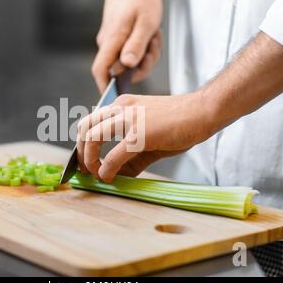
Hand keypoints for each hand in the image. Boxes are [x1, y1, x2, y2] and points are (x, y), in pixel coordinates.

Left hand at [77, 92, 215, 182]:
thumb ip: (131, 156)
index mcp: (122, 105)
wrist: (203, 111)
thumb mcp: (149, 136)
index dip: (82, 142)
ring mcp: (129, 119)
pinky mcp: (140, 134)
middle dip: (79, 151)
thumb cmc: (180, 122)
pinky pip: (113, 155)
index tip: (86, 161)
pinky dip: (106, 169)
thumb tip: (117, 176)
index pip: (91, 121)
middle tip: (85, 169)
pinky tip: (109, 177)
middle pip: (84, 127)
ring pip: (92, 137)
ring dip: (88, 159)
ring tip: (96, 174)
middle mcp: (121, 108)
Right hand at [93, 0, 163, 92]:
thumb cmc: (140, 0)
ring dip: (147, 54)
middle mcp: (108, 44)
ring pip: (131, 61)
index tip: (114, 99)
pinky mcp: (120, 41)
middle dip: (142, 65)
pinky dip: (146, 47)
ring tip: (153, 36)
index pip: (100, 70)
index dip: (105, 87)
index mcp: (111, 40)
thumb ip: (136, 45)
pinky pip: (134, 52)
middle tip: (153, 47)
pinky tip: (151, 35)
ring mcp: (114, 43)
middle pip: (122, 69)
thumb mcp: (146, 22)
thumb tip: (127, 66)